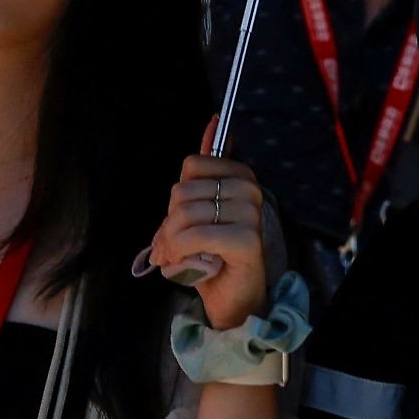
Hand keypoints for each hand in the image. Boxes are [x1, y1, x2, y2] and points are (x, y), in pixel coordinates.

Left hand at [150, 121, 269, 329]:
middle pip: (183, 191)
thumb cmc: (211, 254)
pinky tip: (183, 264)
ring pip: (185, 214)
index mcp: (240, 176)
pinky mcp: (247, 239)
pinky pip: (197, 235)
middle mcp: (249, 190)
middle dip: (168, 225)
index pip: (192, 164)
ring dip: (170, 243)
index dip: (176, 198)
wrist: (230, 297)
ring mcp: (251, 214)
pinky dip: (180, 252)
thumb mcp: (198, 210)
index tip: (178, 222)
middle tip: (169, 248)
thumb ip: (203, 173)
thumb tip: (214, 121)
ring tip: (174, 258)